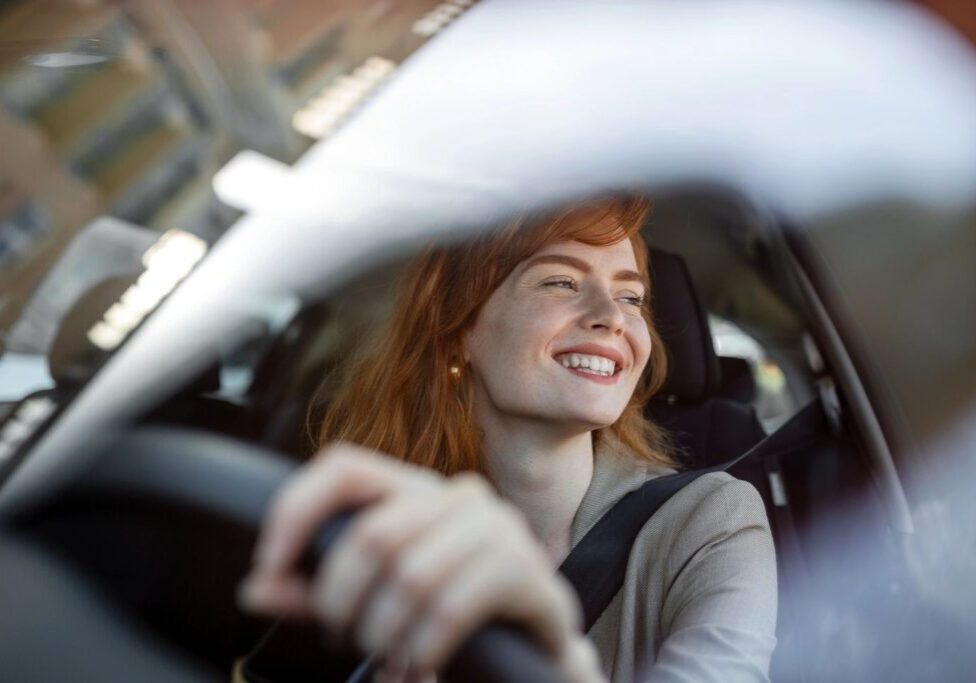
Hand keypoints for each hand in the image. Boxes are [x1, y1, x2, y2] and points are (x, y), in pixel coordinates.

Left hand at [239, 443, 604, 682]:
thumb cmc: (445, 614)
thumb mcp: (372, 600)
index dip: (296, 510)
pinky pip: (453, 607)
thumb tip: (256, 589)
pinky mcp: (525, 570)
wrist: (531, 647)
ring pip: (411, 575)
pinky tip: (421, 666)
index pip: (344, 467)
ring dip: (385, 633)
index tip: (269, 567)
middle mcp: (456, 495)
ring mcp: (497, 527)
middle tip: (342, 637)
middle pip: (372, 534)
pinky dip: (424, 648)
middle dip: (341, 600)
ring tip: (386, 659)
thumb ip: (317, 593)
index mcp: (413, 490)